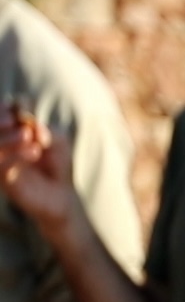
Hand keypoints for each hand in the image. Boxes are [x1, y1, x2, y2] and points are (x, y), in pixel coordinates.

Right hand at [0, 103, 78, 237]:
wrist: (62, 195)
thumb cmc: (59, 164)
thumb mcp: (58, 141)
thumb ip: (46, 131)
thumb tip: (31, 127)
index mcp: (11, 132)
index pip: (1, 115)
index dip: (5, 108)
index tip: (21, 106)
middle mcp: (2, 145)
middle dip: (0, 119)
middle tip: (17, 121)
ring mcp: (1, 162)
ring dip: (8, 137)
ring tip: (28, 136)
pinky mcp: (4, 180)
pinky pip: (1, 166)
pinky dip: (15, 155)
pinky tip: (34, 152)